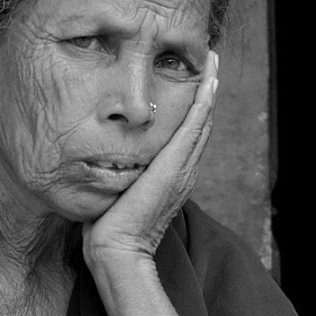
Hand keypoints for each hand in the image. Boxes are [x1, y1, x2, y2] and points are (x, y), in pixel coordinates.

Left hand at [84, 52, 219, 267]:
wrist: (117, 251)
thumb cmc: (109, 231)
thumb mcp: (115, 195)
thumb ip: (117, 178)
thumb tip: (101, 166)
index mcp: (171, 179)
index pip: (186, 137)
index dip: (193, 110)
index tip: (195, 85)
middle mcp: (183, 172)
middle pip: (200, 125)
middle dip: (207, 93)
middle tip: (212, 65)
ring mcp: (182, 169)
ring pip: (202, 122)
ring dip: (210, 91)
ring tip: (214, 64)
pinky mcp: (175, 166)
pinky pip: (195, 127)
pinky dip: (204, 103)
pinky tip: (209, 82)